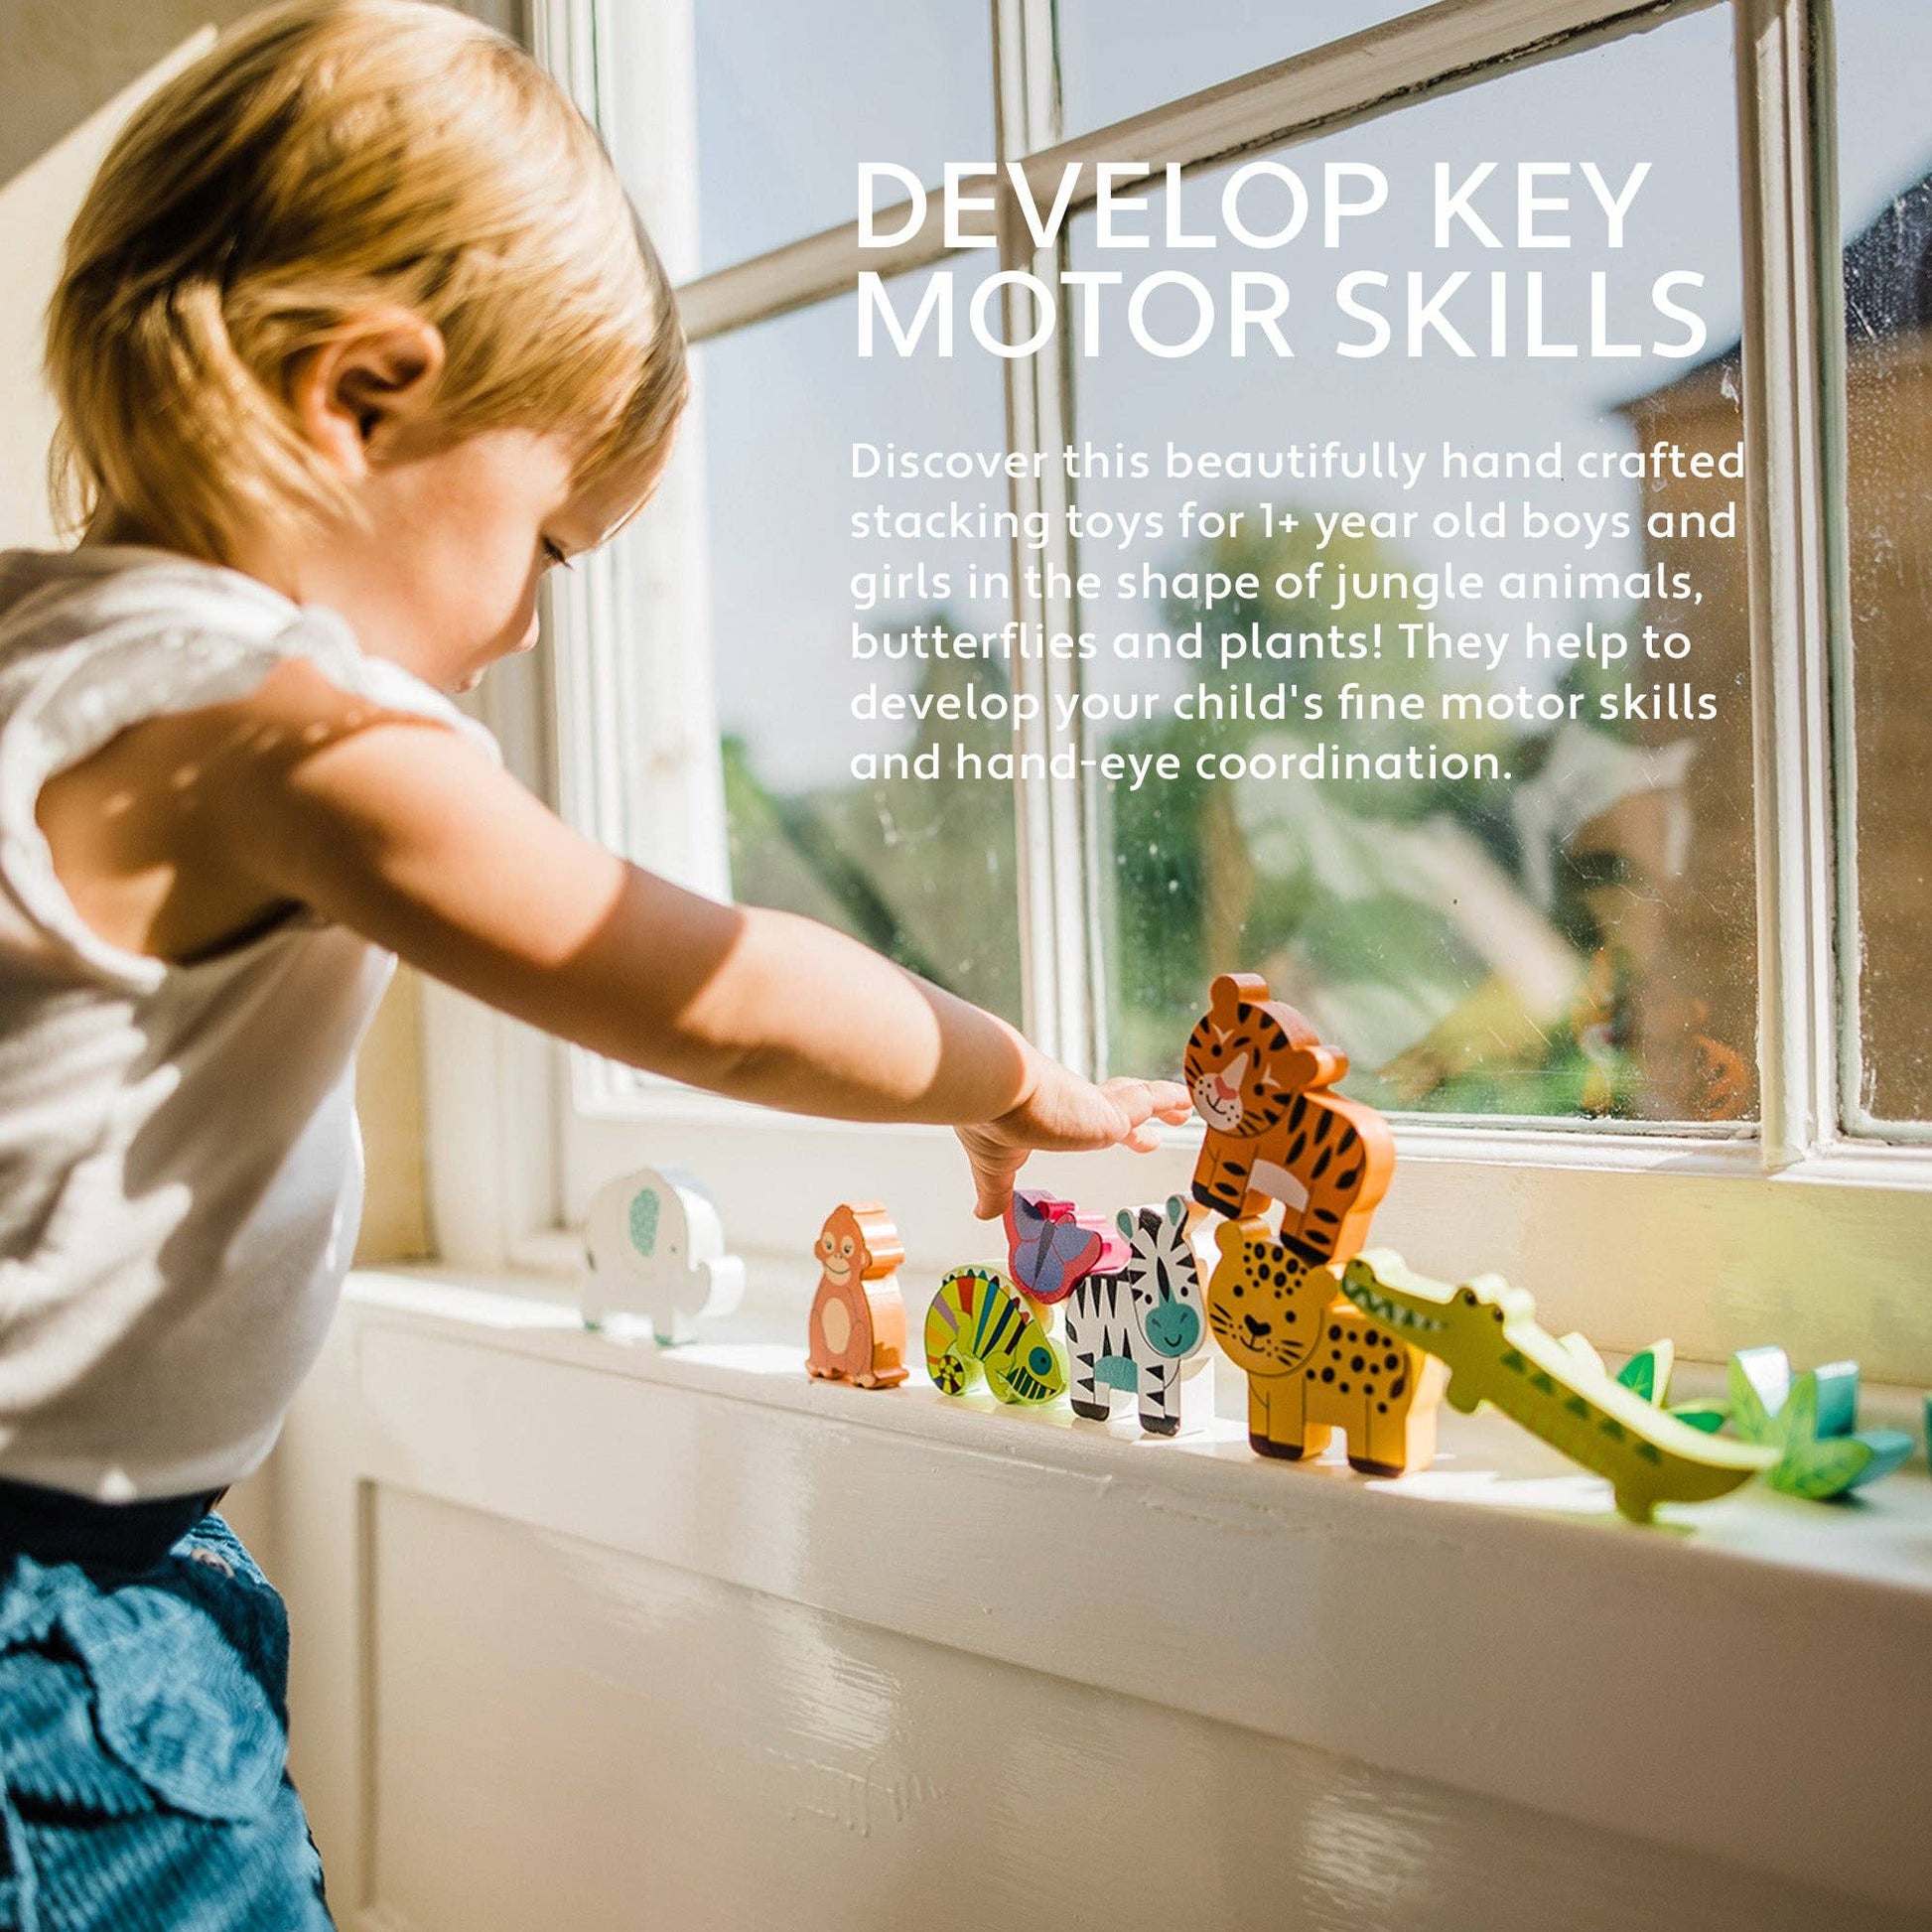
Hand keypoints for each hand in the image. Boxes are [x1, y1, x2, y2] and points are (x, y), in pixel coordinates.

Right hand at [956, 1059, 1192, 1218]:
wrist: (994, 1092)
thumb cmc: (990, 1120)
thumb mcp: (995, 1165)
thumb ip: (996, 1190)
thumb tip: (983, 1213)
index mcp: (1054, 1113)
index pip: (1092, 1118)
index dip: (1119, 1128)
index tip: (1136, 1136)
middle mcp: (1079, 1104)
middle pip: (1121, 1103)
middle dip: (1143, 1113)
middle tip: (1170, 1119)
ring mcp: (1098, 1106)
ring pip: (1140, 1099)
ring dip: (1165, 1103)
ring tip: (1187, 1108)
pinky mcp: (1112, 1112)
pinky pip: (1150, 1101)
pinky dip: (1170, 1100)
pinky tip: (1188, 1102)